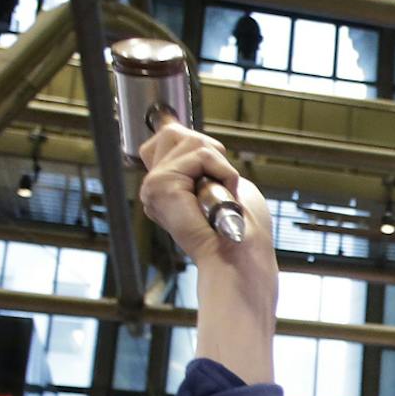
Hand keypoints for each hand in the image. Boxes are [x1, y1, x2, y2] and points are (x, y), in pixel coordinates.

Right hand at [136, 123, 277, 384]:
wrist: (241, 262)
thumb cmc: (242, 235)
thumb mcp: (223, 185)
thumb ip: (203, 160)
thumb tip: (190, 134)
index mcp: (165, 189)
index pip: (167, 138)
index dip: (195, 144)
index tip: (217, 173)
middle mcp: (153, 188)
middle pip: (173, 133)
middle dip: (208, 152)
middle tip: (222, 188)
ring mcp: (153, 187)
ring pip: (188, 140)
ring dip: (219, 166)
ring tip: (222, 198)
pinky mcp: (161, 187)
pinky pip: (200, 155)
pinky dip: (222, 171)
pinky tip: (221, 198)